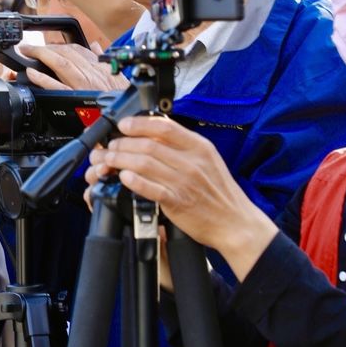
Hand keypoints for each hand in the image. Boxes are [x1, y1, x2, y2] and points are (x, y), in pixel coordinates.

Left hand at [19, 42, 128, 91]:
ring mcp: (83, 85)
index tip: (47, 46)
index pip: (76, 50)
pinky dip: (42, 78)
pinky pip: (56, 86)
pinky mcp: (77, 99)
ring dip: (41, 55)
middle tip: (29, 47)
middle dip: (45, 48)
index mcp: (99, 67)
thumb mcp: (117, 75)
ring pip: (60, 64)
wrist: (132, 117)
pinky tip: (31, 73)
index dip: (59, 45)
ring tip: (27, 53)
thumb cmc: (123, 98)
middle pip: (65, 53)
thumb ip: (104, 59)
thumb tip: (96, 45)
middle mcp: (91, 72)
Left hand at [86, 114, 277, 280]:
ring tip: (110, 160)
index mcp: (199, 147)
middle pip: (148, 145)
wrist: (235, 222)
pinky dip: (135, 181)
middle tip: (110, 146)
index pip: (164, 127)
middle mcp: (191, 162)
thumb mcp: (208, 159)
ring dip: (121, 160)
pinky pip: (151, 188)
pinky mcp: (177, 202)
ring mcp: (184, 182)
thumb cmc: (220, 192)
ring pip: (144, 164)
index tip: (124, 125)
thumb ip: (184, 146)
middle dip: (123, 144)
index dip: (139, 124)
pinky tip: (124, 177)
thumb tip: (155, 132)